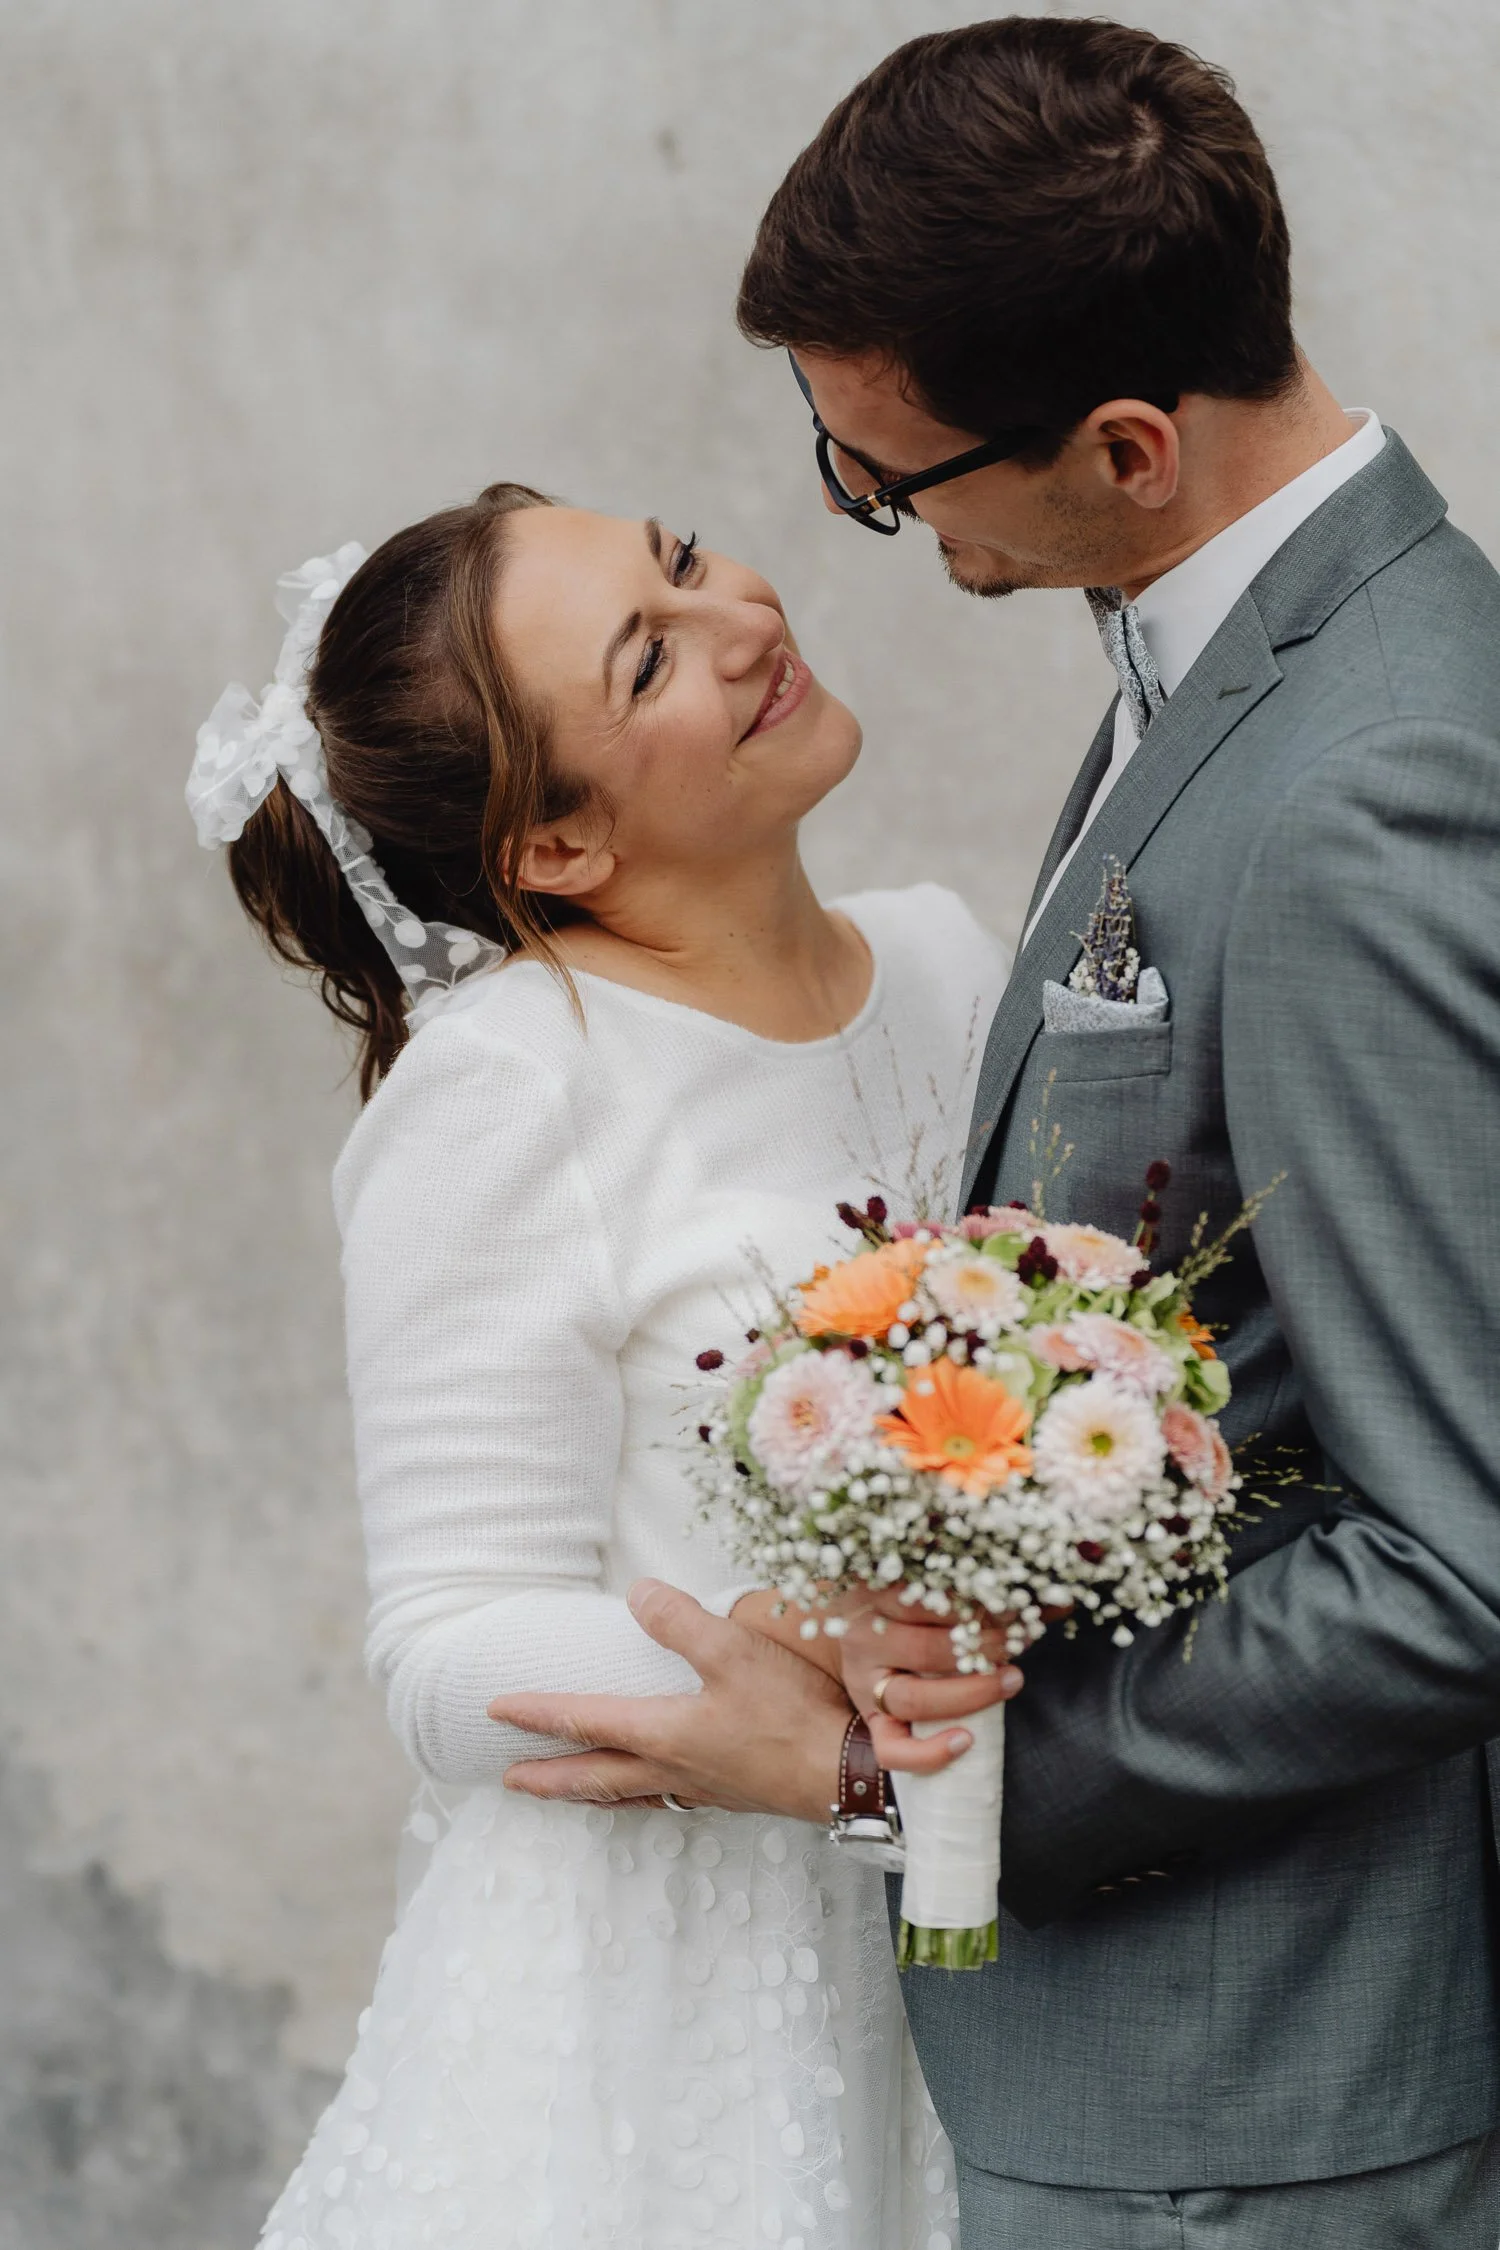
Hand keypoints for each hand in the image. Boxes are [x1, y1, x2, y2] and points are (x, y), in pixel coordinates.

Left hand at [489, 1579, 978, 1821]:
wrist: (849, 1774)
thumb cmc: (791, 1713)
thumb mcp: (734, 1651)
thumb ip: (681, 1621)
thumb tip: (638, 1594)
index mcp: (661, 1734)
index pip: (583, 1720)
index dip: (537, 1711)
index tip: (495, 1709)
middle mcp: (671, 1769)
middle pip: (593, 1776)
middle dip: (548, 1776)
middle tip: (508, 1779)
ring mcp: (701, 1788)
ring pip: (626, 1795)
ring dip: (588, 1794)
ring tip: (567, 1793)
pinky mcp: (730, 1796)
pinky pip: (663, 1800)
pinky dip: (637, 1797)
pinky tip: (652, 1790)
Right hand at [835, 1588, 1058, 1771]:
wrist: (864, 1630)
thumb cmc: (912, 1605)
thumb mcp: (934, 1587)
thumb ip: (986, 1586)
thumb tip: (1062, 1597)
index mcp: (874, 1594)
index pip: (925, 1596)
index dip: (976, 1601)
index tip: (1013, 1602)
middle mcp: (863, 1638)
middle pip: (923, 1648)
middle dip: (981, 1647)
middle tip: (1018, 1641)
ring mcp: (864, 1684)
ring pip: (911, 1699)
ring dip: (970, 1693)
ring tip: (1010, 1681)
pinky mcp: (872, 1721)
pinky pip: (892, 1750)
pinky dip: (929, 1753)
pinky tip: (966, 1742)